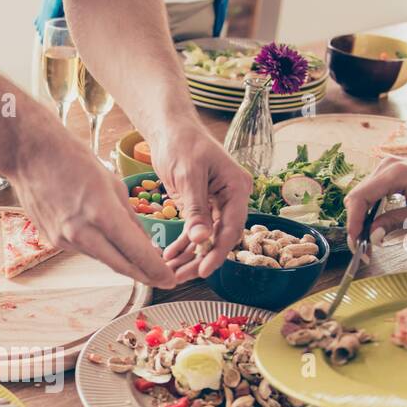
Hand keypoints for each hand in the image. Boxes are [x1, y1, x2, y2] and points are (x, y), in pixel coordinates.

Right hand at [8, 123, 174, 287]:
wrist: (30, 154)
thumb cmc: (74, 159)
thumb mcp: (113, 183)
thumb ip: (130, 217)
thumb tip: (146, 243)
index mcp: (102, 213)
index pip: (137, 252)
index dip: (156, 269)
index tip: (170, 279)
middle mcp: (82, 232)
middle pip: (121, 266)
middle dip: (145, 276)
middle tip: (162, 281)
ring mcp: (65, 239)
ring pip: (103, 258)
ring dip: (123, 261)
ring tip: (140, 261)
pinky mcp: (53, 241)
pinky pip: (85, 250)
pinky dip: (100, 249)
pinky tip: (106, 241)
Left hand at [153, 126, 255, 281]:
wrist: (170, 129)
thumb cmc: (182, 143)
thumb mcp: (188, 175)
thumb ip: (196, 208)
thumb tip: (202, 239)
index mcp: (237, 187)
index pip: (232, 226)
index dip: (218, 251)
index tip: (204, 271)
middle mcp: (231, 197)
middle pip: (220, 236)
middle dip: (201, 259)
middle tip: (181, 277)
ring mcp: (218, 202)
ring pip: (207, 237)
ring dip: (190, 256)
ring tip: (171, 272)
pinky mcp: (202, 205)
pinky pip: (195, 230)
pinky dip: (183, 243)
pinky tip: (170, 256)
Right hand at [344, 150, 406, 242]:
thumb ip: (394, 222)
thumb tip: (372, 236)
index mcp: (394, 174)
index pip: (360, 199)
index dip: (354, 224)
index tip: (356, 245)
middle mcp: (386, 166)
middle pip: (357, 198)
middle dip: (356, 224)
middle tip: (363, 249)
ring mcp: (386, 167)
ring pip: (361, 197)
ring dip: (362, 219)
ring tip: (368, 241)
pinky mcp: (389, 173)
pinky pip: (371, 193)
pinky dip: (370, 211)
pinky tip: (375, 227)